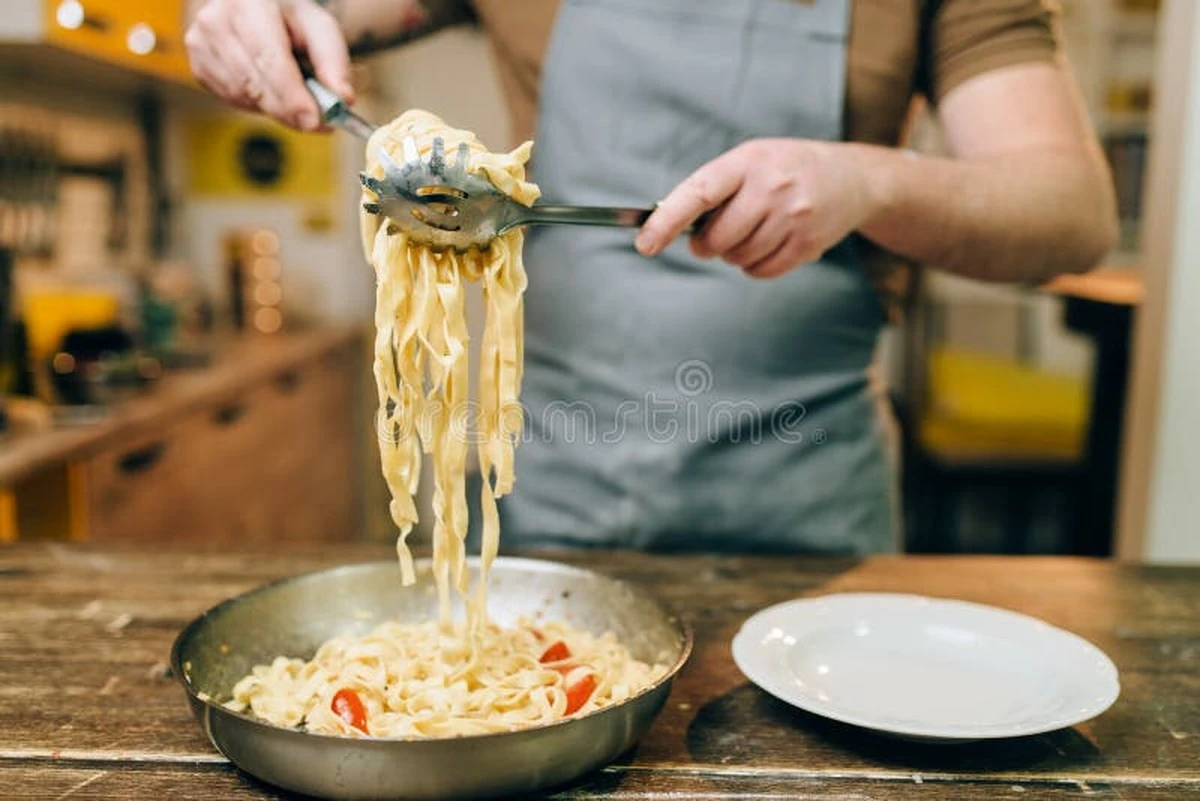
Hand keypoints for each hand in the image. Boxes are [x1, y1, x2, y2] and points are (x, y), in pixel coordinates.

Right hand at [185, 0, 352, 130]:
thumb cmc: (290, 20)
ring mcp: (201, 44)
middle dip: (288, 110)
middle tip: (317, 123)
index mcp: (249, 3)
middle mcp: (217, 20)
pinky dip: (259, 105)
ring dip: (276, 108)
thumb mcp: (319, 29)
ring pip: (244, 96)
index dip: (290, 94)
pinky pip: (234, 101)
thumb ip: (334, 63)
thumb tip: (343, 99)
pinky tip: (271, 90)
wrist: (255, 11)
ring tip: (297, 98)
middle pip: (254, 83)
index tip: (312, 121)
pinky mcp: (198, 67)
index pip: (269, 57)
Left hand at [636, 139, 879, 277]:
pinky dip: (754, 267)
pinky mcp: (807, 244)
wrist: (852, 178)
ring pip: (738, 258)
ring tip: (751, 232)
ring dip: (733, 255)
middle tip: (709, 239)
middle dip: (706, 245)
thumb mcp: (752, 160)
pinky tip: (767, 245)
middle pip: (717, 239)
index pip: (698, 193)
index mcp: (748, 160)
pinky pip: (761, 272)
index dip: (667, 221)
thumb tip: (670, 225)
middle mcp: (771, 187)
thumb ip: (715, 188)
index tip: (645, 244)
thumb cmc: (786, 169)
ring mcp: (793, 217)